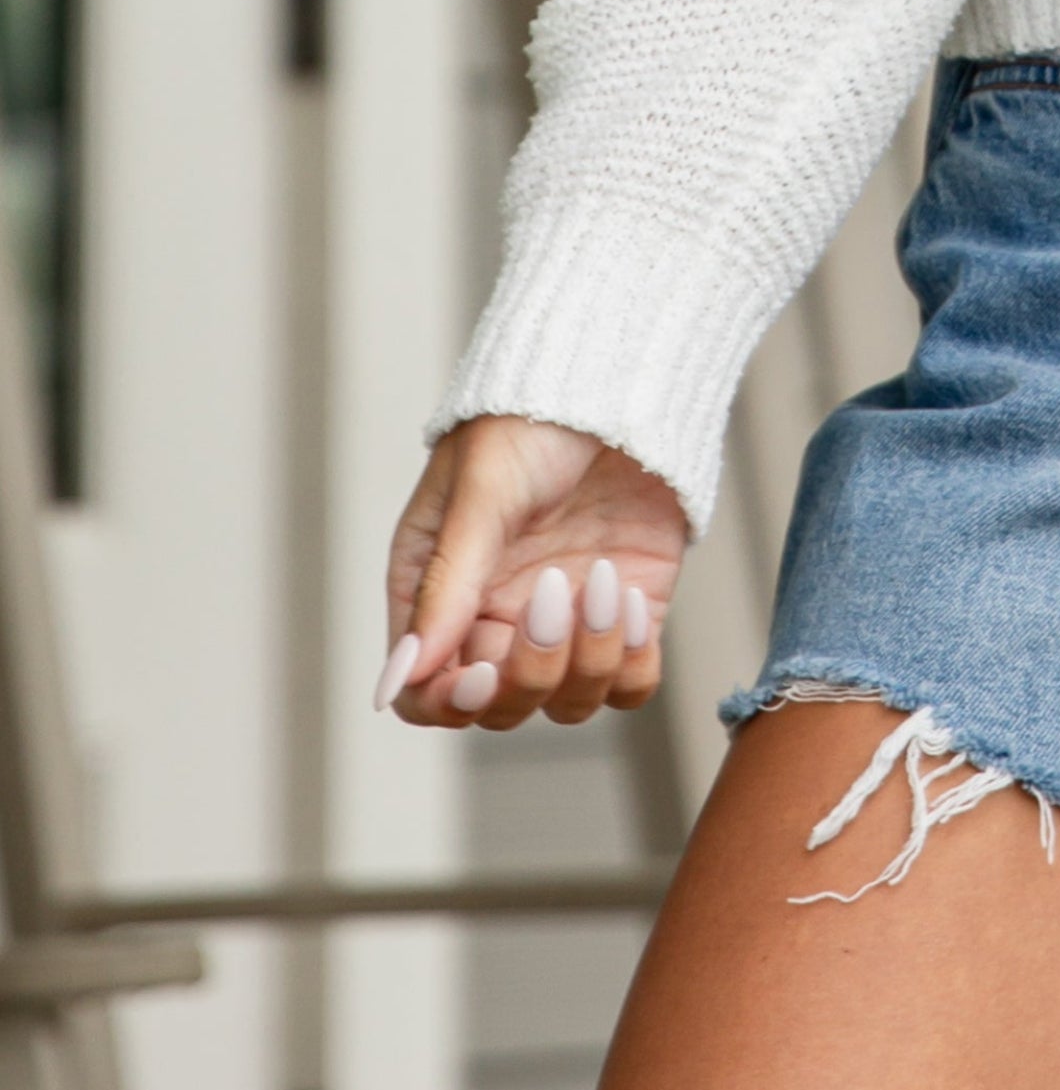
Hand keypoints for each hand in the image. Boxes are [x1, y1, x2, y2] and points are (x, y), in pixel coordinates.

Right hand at [378, 415, 687, 729]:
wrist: (617, 381)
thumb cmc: (529, 422)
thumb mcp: (479, 495)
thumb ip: (444, 588)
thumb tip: (397, 681)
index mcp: (441, 595)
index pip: (428, 693)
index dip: (451, 702)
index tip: (484, 672)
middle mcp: (499, 619)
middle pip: (501, 708)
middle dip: (530, 670)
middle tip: (554, 592)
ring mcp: (566, 623)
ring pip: (568, 702)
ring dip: (588, 659)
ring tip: (601, 580)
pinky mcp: (627, 615)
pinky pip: (629, 683)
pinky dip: (632, 661)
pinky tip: (632, 601)